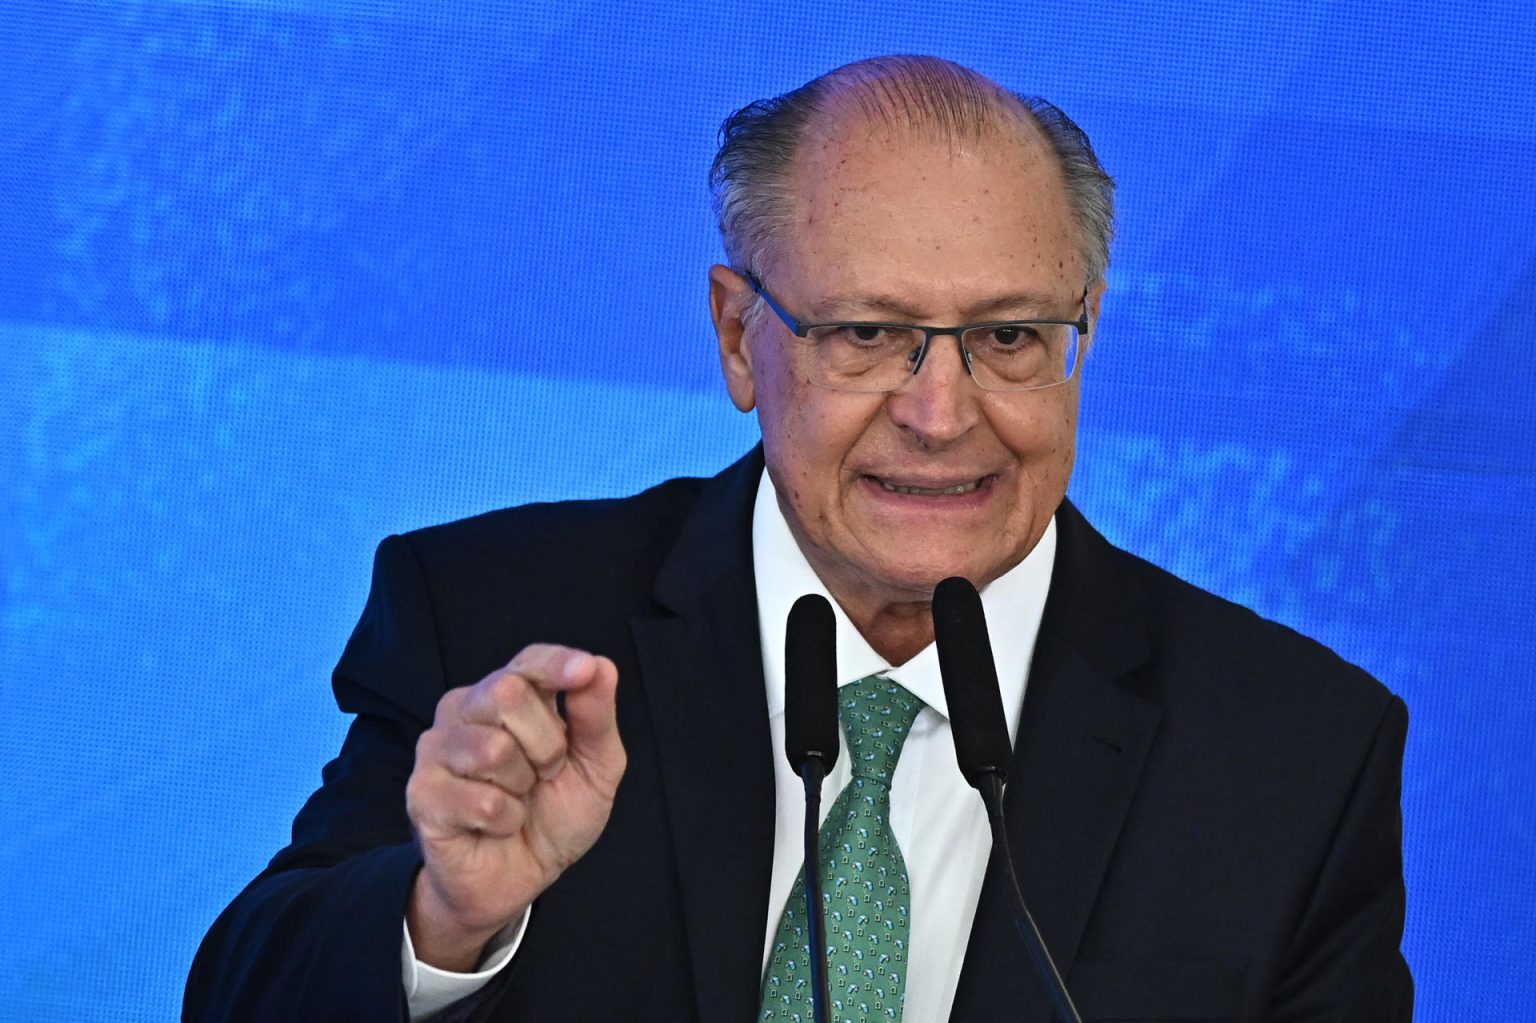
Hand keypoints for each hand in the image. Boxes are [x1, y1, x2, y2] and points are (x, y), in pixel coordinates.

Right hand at [404, 644, 624, 969]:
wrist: (521, 878)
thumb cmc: (554, 814)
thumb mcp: (595, 768)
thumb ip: (596, 718)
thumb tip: (601, 665)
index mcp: (509, 693)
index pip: (528, 661)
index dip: (556, 663)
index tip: (584, 670)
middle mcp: (466, 709)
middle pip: (507, 693)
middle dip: (547, 743)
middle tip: (545, 774)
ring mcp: (437, 749)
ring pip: (493, 748)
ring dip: (523, 786)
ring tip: (518, 799)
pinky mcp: (422, 794)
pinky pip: (482, 802)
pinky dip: (506, 821)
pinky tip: (498, 825)